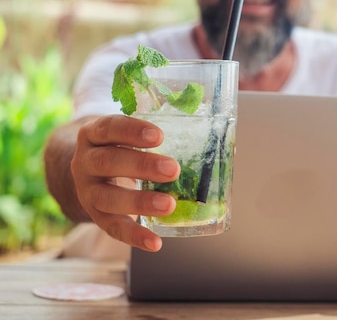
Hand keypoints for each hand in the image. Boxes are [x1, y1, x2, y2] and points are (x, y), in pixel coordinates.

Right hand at [71, 115, 179, 251]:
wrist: (88, 170)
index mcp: (93, 135)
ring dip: (140, 202)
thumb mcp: (126, 134)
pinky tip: (155, 243)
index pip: (109, 128)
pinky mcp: (95, 216)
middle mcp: (85, 162)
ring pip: (108, 198)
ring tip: (169, 205)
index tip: (159, 136)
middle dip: (142, 166)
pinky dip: (134, 236)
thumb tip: (217, 141)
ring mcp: (87, 191)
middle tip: (173, 170)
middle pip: (108, 162)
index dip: (132, 131)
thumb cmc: (119, 146)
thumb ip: (157, 135)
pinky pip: (112, 228)